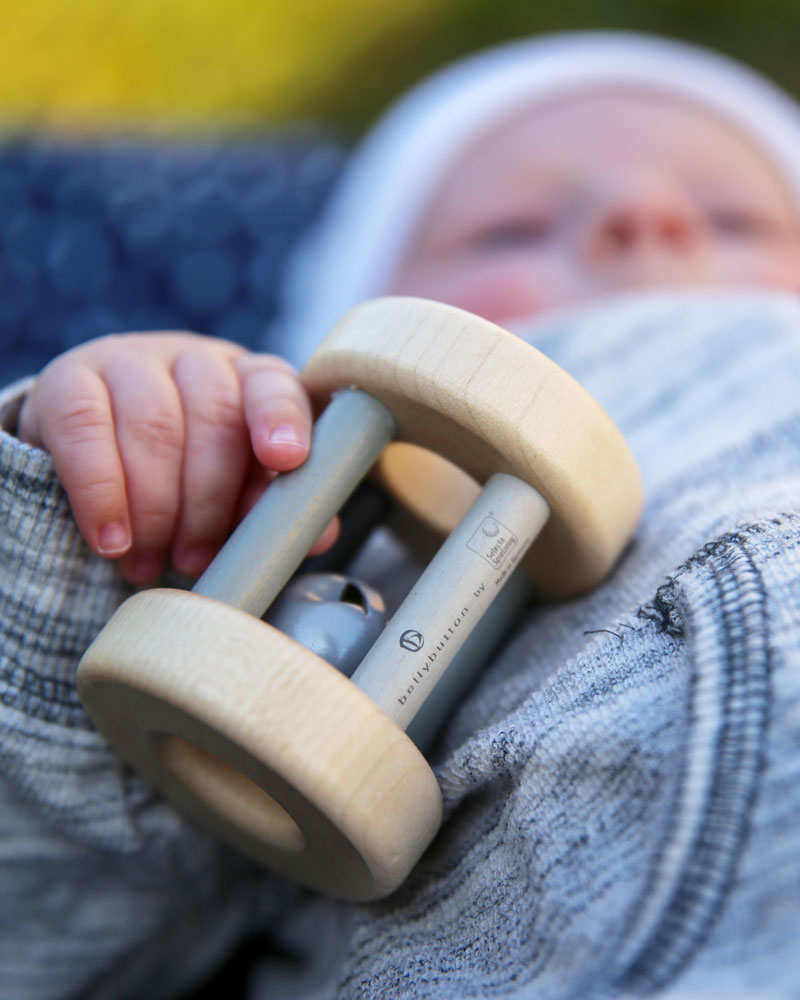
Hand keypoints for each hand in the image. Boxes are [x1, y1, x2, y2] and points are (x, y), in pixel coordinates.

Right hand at [18, 332, 336, 582]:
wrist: (96, 453)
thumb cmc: (187, 478)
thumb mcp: (236, 493)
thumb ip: (272, 509)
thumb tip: (318, 535)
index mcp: (251, 381)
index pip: (274, 385)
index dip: (281, 419)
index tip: (286, 459)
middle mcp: (197, 361)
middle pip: (214, 415)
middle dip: (209, 500)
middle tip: (195, 558)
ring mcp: (132, 361)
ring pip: (153, 424)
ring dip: (156, 506)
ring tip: (150, 562)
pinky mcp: (70, 378)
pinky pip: (84, 427)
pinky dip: (99, 491)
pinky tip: (110, 536)